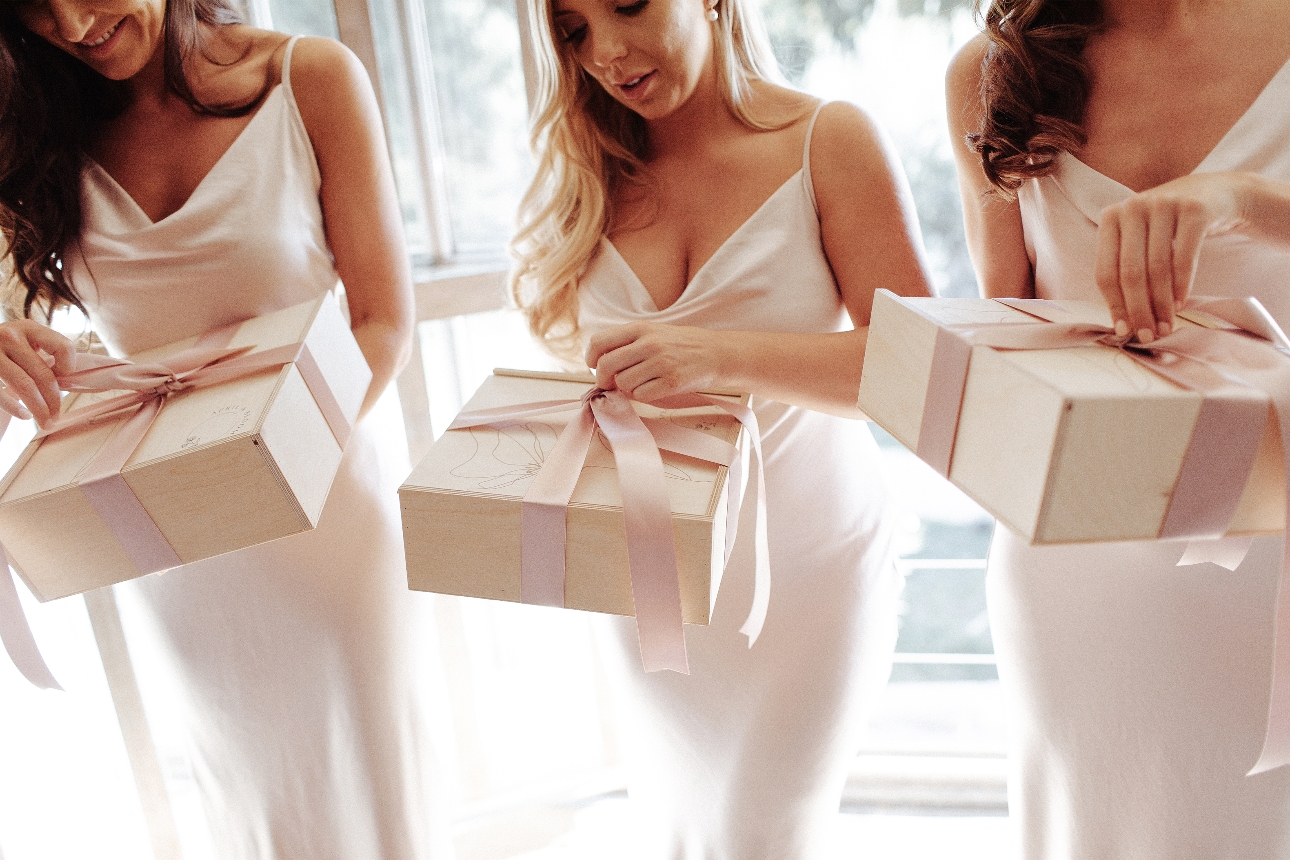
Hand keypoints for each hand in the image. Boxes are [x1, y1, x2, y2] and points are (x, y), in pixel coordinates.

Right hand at [0, 320, 75, 427]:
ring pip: (25, 385)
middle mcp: (10, 336)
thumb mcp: (24, 343)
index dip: (68, 368)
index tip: (64, 382)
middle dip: (54, 401)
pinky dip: (15, 408)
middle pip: (43, 374)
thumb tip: (69, 383)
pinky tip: (25, 416)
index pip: (63, 347)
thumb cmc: (5, 350)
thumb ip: (44, 356)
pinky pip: (1, 393)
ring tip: (46, 423)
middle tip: (56, 418)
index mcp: (29, 328)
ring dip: (40, 409)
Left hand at [586, 322, 727, 401]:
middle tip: (610, 384)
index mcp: (641, 328)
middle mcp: (649, 343)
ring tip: (642, 382)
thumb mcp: (654, 332)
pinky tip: (654, 388)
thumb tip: (599, 363)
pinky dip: (642, 396)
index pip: (600, 341)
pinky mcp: (672, 381)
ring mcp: (661, 362)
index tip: (594, 366)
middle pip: (606, 365)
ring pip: (622, 383)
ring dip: (627, 388)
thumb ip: (628, 343)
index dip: (591, 358)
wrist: (717, 353)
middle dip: (603, 379)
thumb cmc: (682, 345)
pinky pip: (640, 395)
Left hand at [1095, 171, 1251, 342]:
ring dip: (1162, 304)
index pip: (1106, 271)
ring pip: (1158, 268)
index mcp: (1110, 218)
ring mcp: (1163, 204)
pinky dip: (1182, 286)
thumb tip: (1122, 323)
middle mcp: (1133, 207)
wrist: (1216, 194)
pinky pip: (1184, 257)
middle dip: (1139, 310)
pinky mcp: (1193, 209)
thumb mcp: (1141, 240)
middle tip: (1149, 335)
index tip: (1124, 331)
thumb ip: (1128, 270)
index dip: (1115, 305)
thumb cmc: (1170, 228)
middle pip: (1131, 273)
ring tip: (1166, 325)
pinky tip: (1181, 304)